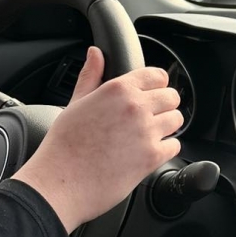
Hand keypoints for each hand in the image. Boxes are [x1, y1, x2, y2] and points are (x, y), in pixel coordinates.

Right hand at [12, 47, 181, 232]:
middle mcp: (136, 106)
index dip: (156, 85)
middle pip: (172, 97)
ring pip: (177, 120)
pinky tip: (146, 153)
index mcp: (118, 89)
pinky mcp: (152, 156)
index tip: (151, 95)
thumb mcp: (76, 103)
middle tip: (148, 118)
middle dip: (163, 106)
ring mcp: (146, 131)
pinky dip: (165, 150)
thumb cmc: (63, 145)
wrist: (58, 183)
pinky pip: (175, 145)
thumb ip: (91, 75)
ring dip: (166, 127)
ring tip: (146, 136)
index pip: (158, 75)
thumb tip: (95, 53)